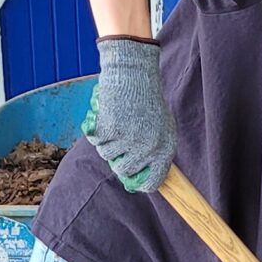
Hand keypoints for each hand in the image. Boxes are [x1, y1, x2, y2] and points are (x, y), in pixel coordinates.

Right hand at [82, 38, 176, 193]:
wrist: (135, 77)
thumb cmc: (148, 102)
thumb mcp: (162, 128)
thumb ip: (156, 151)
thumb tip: (144, 176)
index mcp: (165, 149)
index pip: (152, 182)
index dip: (140, 184)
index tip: (131, 181)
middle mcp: (148, 148)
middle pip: (124, 170)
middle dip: (118, 158)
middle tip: (119, 141)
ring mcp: (128, 140)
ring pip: (107, 156)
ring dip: (107, 142)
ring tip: (116, 122)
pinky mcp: (110, 131)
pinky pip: (97, 142)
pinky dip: (97, 131)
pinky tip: (106, 116)